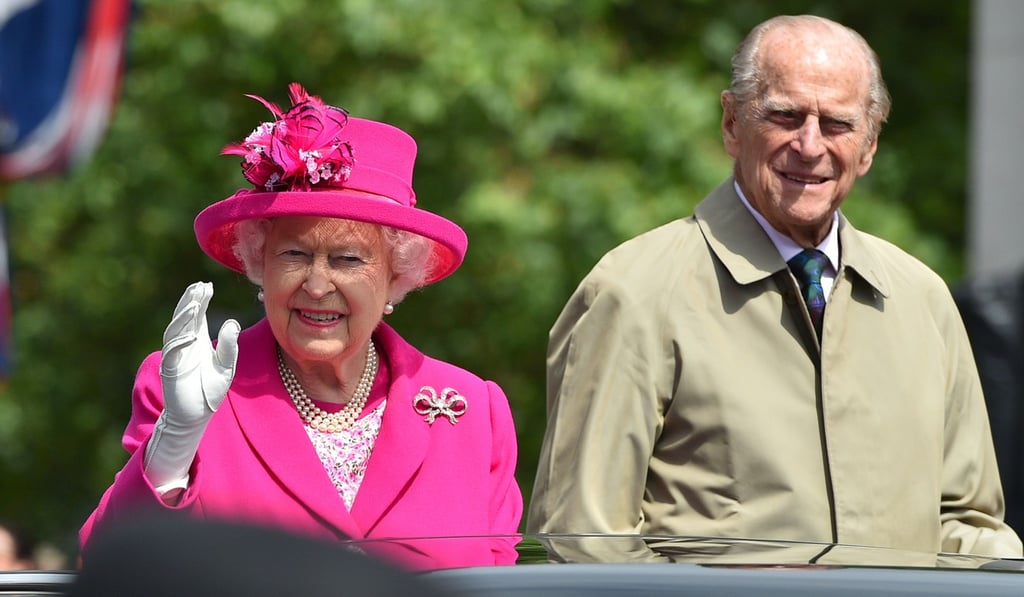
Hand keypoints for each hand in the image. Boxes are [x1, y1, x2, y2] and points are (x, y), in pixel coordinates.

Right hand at [160, 281, 239, 425]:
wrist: (196, 414)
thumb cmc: (210, 389)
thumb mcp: (226, 366)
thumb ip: (229, 346)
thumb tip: (232, 322)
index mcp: (197, 340)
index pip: (198, 316)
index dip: (201, 300)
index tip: (207, 285)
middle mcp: (185, 344)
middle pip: (185, 318)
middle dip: (191, 302)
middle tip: (199, 287)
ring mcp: (176, 356)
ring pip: (176, 331)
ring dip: (184, 317)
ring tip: (194, 303)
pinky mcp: (171, 370)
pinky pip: (173, 353)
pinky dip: (180, 342)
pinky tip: (190, 334)